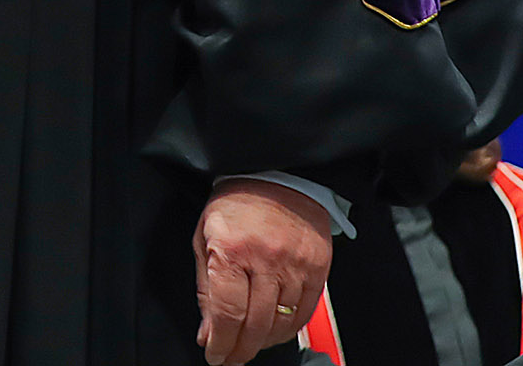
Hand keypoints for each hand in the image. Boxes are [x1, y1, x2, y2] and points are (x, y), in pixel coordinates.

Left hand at [192, 180, 332, 364]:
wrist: (278, 176)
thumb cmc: (236, 204)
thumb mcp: (205, 236)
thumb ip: (206, 287)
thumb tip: (207, 330)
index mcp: (231, 249)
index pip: (227, 311)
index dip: (221, 342)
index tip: (215, 355)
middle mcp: (265, 259)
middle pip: (255, 324)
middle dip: (240, 349)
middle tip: (230, 357)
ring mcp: (295, 266)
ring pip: (281, 323)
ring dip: (263, 342)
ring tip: (249, 345)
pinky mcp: (317, 270)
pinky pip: (304, 313)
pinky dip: (287, 329)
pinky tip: (274, 332)